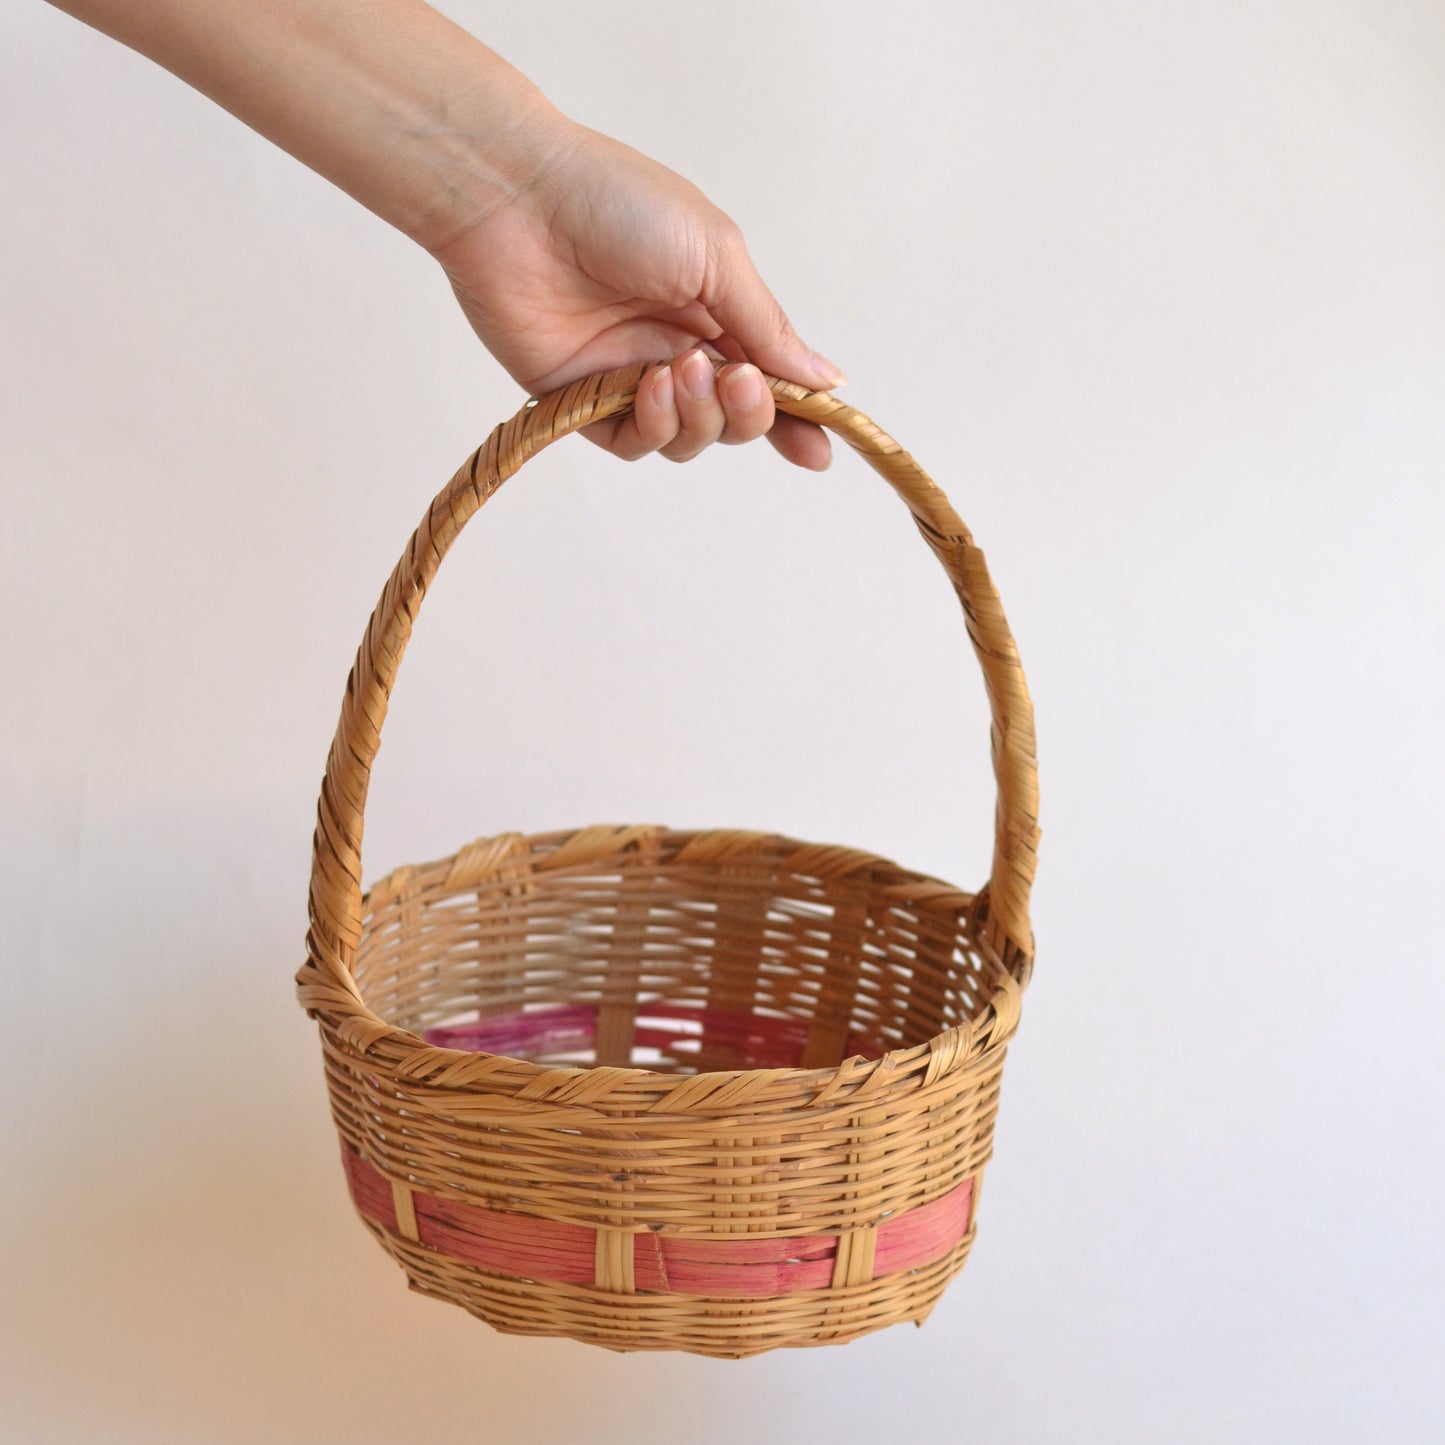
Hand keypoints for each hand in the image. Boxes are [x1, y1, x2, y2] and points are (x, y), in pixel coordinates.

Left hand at [430, 123, 846, 469]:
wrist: (517, 199)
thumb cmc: (617, 203)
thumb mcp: (716, 256)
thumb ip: (768, 327)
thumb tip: (827, 377)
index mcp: (716, 310)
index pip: (768, 380)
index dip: (797, 419)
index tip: (820, 451)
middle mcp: (675, 348)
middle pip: (734, 421)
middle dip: (748, 413)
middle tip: (737, 381)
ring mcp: (629, 377)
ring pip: (688, 440)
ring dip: (698, 416)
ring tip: (680, 369)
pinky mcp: (582, 401)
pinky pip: (635, 443)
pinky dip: (652, 424)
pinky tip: (647, 383)